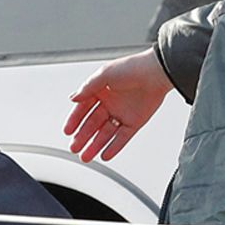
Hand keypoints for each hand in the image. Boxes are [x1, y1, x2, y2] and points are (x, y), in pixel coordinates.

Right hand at [66, 47, 173, 163]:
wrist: (157, 73)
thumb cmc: (133, 68)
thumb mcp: (105, 74)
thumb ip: (88, 88)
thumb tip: (73, 98)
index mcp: (101, 90)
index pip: (83, 108)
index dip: (75, 120)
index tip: (68, 131)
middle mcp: (110, 103)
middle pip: (93, 124)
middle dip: (83, 137)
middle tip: (74, 147)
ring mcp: (122, 114)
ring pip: (105, 134)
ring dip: (95, 145)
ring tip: (86, 156)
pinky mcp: (134, 122)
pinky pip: (122, 138)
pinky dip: (114, 147)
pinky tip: (105, 155)